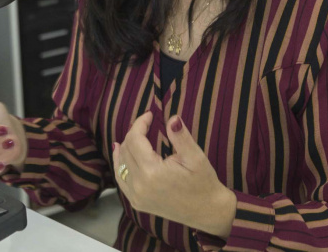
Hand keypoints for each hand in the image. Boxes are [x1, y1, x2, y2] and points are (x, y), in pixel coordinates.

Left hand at [113, 112, 236, 238]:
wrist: (207, 212)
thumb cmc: (203, 183)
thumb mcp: (195, 157)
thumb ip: (181, 137)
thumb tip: (173, 118)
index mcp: (151, 172)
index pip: (135, 140)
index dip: (140, 124)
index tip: (149, 115)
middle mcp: (139, 185)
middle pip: (127, 150)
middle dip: (134, 133)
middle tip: (147, 124)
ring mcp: (136, 196)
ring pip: (121, 164)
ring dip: (125, 147)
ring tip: (131, 135)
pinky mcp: (137, 203)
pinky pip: (121, 180)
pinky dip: (120, 165)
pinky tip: (120, 154)